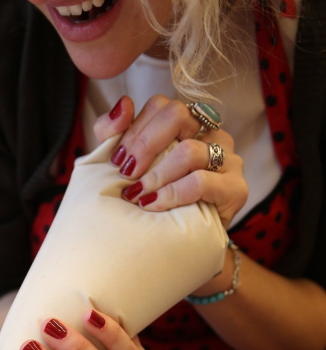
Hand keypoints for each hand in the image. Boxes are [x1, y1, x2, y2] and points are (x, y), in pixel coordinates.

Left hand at [94, 95, 247, 227]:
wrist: (172, 244)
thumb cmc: (147, 199)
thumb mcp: (124, 165)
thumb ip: (113, 133)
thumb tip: (123, 105)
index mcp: (186, 123)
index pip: (161, 106)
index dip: (134, 130)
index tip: (118, 160)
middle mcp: (210, 134)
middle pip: (177, 115)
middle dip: (144, 145)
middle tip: (126, 174)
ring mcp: (228, 159)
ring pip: (189, 150)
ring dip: (157, 175)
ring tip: (138, 195)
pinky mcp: (235, 189)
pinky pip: (202, 182)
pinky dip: (172, 193)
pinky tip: (154, 205)